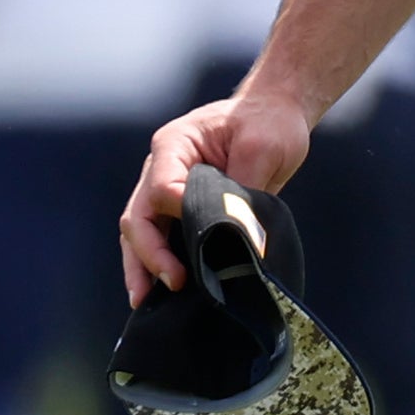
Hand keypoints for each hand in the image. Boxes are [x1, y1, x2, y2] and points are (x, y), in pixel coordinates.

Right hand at [120, 91, 317, 304]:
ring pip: (141, 231)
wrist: (276, 113)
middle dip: (147, 255)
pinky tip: (159, 289)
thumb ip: (243, 188)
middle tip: (168, 284)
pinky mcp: (181, 205)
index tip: (202, 239)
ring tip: (144, 301)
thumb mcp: (262, 148)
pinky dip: (156, 261)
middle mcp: (161, 166)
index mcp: (175, 145)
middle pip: (138, 216)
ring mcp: (166, 186)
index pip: (162, 189)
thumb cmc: (269, 123)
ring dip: (142, 265)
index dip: (177, 217)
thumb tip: (235, 234)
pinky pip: (159, 235)